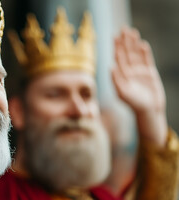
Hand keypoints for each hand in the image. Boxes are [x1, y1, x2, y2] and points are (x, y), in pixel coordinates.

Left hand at [112, 27, 166, 146]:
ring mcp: (139, 72)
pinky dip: (144, 52)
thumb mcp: (123, 93)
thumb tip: (110, 67)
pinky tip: (142, 44)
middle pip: (126, 53)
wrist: (149, 110)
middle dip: (124, 41)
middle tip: (123, 29)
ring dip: (134, 43)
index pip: (118, 58)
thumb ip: (116, 80)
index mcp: (121, 75)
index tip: (115, 37)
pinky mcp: (149, 73)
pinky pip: (146, 60)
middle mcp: (129, 72)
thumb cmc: (133, 104)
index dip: (117, 47)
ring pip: (135, 54)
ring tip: (132, 32)